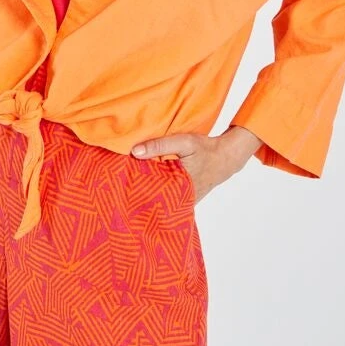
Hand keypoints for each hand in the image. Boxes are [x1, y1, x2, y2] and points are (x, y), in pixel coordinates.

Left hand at [131, 125, 259, 203]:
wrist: (226, 158)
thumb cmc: (205, 149)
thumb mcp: (183, 142)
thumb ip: (159, 146)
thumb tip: (134, 151)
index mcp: (179, 187)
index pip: (150, 193)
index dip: (134, 190)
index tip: (118, 187)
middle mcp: (182, 200)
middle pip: (154, 199)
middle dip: (139, 195)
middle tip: (119, 190)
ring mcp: (185, 203)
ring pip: (162, 201)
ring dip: (149, 194)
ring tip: (128, 191)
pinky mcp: (186, 200)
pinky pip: (170, 199)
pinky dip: (160, 194)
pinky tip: (147, 187)